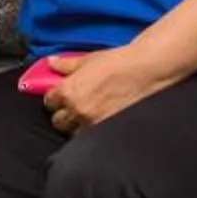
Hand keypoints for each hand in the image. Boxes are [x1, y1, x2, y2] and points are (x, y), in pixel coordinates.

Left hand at [30, 47, 160, 132]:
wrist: (146, 72)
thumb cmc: (118, 63)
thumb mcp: (88, 60)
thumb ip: (66, 65)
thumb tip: (52, 62)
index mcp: (69, 91)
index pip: (50, 102)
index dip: (55, 99)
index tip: (60, 97)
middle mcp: (78, 110)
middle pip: (59, 121)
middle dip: (64, 115)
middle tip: (73, 108)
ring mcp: (93, 123)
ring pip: (74, 132)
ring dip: (77, 126)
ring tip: (87, 117)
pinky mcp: (108, 131)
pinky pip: (92, 137)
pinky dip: (92, 132)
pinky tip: (98, 123)